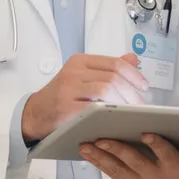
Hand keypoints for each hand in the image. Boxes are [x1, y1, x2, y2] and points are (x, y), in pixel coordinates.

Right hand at [22, 53, 148, 141]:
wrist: (35, 113)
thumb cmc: (62, 96)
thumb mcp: (83, 76)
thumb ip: (108, 68)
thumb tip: (133, 59)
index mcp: (80, 61)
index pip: (114, 63)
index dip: (133, 75)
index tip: (144, 86)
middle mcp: (74, 72)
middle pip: (113, 78)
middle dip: (132, 93)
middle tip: (141, 105)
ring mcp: (68, 89)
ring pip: (106, 90)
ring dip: (123, 103)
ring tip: (131, 112)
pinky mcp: (65, 108)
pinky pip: (94, 109)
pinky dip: (108, 113)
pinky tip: (116, 119)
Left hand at [81, 132, 178, 178]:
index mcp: (174, 168)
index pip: (165, 155)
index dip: (156, 145)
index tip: (145, 133)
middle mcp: (155, 178)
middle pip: (135, 162)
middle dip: (118, 150)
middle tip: (101, 138)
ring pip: (118, 169)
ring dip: (101, 157)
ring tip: (86, 145)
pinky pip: (111, 175)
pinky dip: (99, 163)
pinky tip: (87, 153)